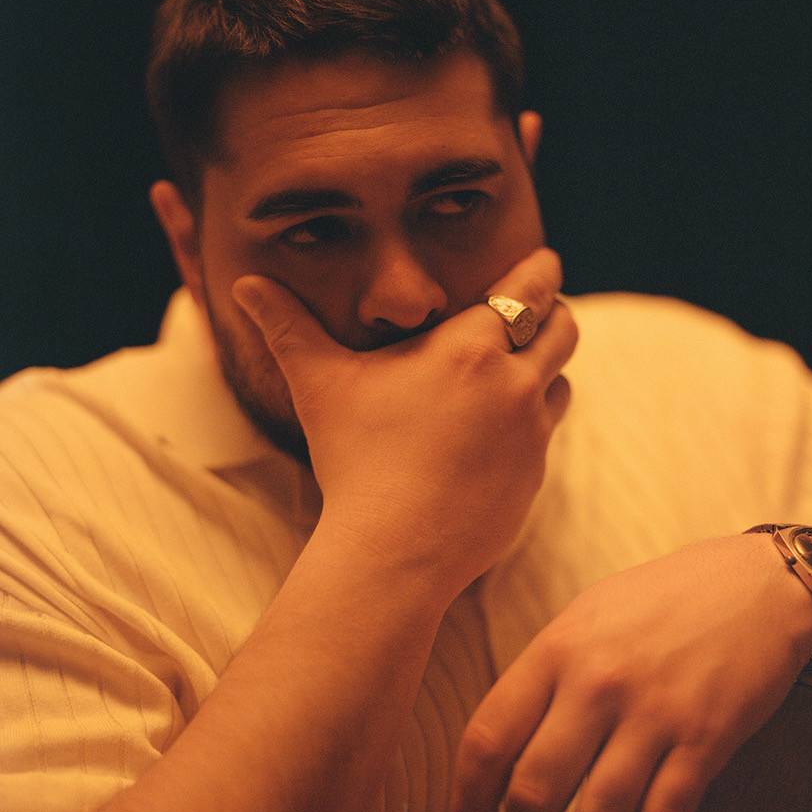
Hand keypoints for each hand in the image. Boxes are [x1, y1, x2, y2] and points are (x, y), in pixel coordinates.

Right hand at [233, 248, 577, 595]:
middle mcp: (515, 383)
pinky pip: (546, 436)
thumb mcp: (318, 384)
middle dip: (551, 314)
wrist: (394, 549)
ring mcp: (532, 434)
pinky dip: (529, 426)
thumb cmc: (354, 460)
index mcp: (472, 347)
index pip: (533, 284)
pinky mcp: (534, 477)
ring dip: (543, 371)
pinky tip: (492, 437)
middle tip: (532, 313)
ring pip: (561, 381)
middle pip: (564, 327)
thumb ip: (286, 326)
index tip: (538, 262)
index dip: (540, 269)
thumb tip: (245, 283)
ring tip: (509, 375)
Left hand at [449, 535, 811, 811]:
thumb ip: (545, 674)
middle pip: (536, 790)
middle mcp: (597, 683)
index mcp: (556, 649)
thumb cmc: (664, 600)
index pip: (488, 739)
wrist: (760, 585)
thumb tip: (502, 751)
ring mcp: (653, 714)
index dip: (466, 804)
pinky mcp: (706, 741)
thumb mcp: (588, 615)